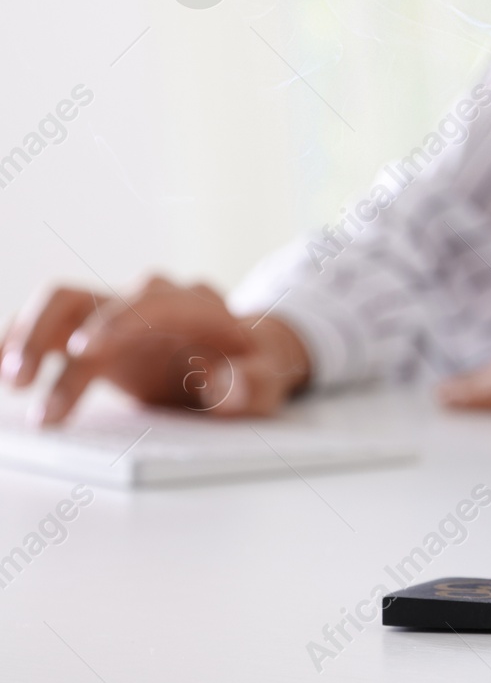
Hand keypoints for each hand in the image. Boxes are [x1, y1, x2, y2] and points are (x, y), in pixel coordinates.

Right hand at [0, 277, 311, 423]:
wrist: (248, 356)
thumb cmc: (256, 367)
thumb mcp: (271, 380)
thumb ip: (253, 383)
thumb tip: (215, 382)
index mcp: (195, 305)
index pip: (149, 301)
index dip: (115, 322)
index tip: (83, 351)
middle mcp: (149, 300)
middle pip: (87, 298)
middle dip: (48, 332)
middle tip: (24, 378)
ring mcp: (117, 314)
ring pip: (58, 309)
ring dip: (26, 340)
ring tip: (11, 384)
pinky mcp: (95, 335)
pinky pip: (49, 330)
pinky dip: (21, 343)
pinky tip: (1, 369)